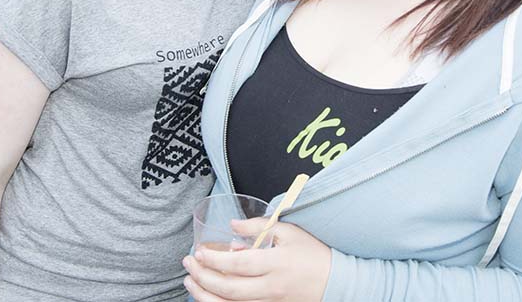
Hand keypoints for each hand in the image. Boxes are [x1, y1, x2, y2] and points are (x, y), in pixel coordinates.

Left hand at [183, 218, 331, 301]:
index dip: (215, 259)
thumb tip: (232, 227)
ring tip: (190, 283)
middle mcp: (270, 288)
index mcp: (275, 264)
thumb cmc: (311, 253)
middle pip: (229, 289)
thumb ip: (258, 228)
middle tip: (187, 265)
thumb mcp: (288, 232)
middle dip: (203, 278)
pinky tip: (208, 296)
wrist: (334, 282)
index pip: (238, 263)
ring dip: (205, 295)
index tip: (198, 251)